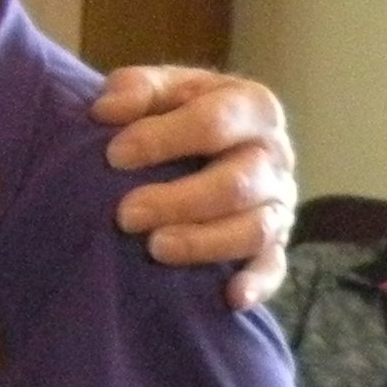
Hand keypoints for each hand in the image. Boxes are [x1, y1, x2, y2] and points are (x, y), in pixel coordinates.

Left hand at [91, 66, 293, 309]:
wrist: (215, 143)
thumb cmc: (181, 114)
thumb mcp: (164, 89)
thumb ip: (138, 88)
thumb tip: (106, 109)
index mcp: (253, 106)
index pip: (214, 122)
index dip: (163, 139)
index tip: (114, 155)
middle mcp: (274, 156)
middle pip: (237, 184)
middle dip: (179, 201)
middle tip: (126, 215)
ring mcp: (279, 203)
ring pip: (254, 229)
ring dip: (205, 243)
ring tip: (156, 249)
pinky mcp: (276, 244)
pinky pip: (274, 267)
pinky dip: (257, 283)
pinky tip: (231, 297)